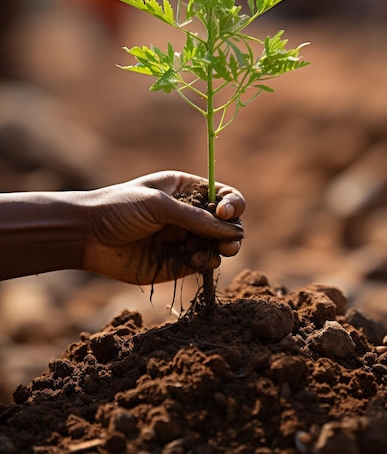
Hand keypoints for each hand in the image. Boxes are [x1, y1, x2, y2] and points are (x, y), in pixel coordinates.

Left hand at [83, 171, 244, 284]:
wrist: (86, 235)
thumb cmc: (119, 208)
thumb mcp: (158, 204)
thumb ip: (194, 217)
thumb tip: (230, 228)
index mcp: (185, 190)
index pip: (222, 195)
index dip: (232, 203)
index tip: (225, 212)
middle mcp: (188, 214)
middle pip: (225, 222)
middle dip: (233, 229)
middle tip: (231, 239)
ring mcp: (183, 239)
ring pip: (217, 245)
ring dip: (225, 247)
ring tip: (224, 250)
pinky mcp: (175, 263)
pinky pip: (201, 263)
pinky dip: (207, 263)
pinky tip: (201, 261)